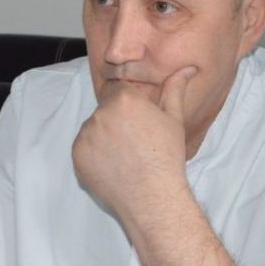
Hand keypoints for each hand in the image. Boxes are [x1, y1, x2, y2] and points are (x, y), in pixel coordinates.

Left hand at [72, 66, 196, 223]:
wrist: (152, 196)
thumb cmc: (166, 157)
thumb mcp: (174, 120)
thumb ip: (175, 90)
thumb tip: (187, 68)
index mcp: (124, 99)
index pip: (118, 92)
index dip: (127, 106)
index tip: (137, 122)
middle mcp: (101, 113)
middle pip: (105, 110)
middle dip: (116, 122)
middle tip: (134, 142)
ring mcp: (86, 135)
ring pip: (93, 129)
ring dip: (104, 138)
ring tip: (124, 157)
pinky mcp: (77, 156)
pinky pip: (84, 149)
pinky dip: (94, 156)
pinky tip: (113, 167)